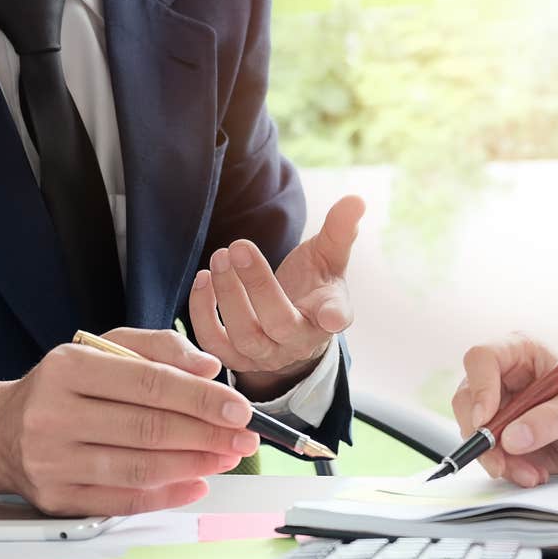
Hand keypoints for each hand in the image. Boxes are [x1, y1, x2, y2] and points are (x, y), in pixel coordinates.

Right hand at [0, 328, 260, 517]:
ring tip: (226, 458)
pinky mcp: (57, 499)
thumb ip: (160, 348)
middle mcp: (53, 415)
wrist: (0, 432)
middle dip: (208, 435)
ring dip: (194, 466)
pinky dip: (168, 496)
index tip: (239, 409)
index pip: (149, 383)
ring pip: (140, 468)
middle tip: (245, 439)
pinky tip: (197, 483)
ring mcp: (52, 462)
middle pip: (148, 429)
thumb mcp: (103, 350)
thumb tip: (209, 368)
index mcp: (67, 369)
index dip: (201, 398)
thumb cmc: (64, 388)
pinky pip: (124, 501)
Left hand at [188, 196, 365, 399]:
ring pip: (244, 336)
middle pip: (279, 323)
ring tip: (220, 257)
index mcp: (327, 316)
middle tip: (238, 246)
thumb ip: (340, 230)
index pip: (335, 317)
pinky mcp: (236, 358)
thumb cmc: (314, 285)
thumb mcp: (329, 257)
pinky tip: (203, 278)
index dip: (334, 317)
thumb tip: (356, 199)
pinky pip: (213, 343)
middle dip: (258, 285)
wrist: (292, 323)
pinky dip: (202, 312)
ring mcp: (266, 355)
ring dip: (227, 295)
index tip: (332, 316)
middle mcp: (298, 343)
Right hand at [451, 334, 557, 486]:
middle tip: (500, 461)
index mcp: (520, 353)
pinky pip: (488, 454)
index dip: (479, 387)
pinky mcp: (500, 437)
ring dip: (497, 459)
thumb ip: (548, 420)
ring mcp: (498, 409)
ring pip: (473, 432)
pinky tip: (533, 474)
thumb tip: (511, 438)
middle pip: (467, 399)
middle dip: (481, 435)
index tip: (486, 420)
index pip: (482, 359)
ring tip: (532, 474)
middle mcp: (502, 378)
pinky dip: (507, 469)